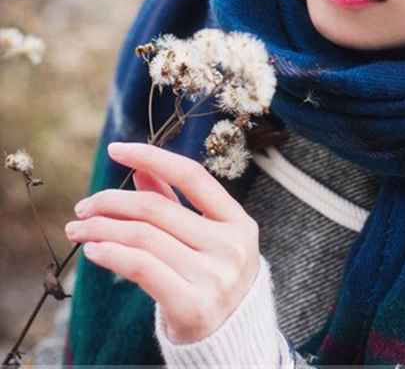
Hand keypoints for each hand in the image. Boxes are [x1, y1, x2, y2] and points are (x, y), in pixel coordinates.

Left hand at [64, 140, 260, 343]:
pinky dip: (111, 253)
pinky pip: (141, 268)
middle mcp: (230, 246)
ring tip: (79, 229)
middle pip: (157, 208)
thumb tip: (140, 171)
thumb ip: (175, 204)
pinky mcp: (192, 306)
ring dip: (102, 229)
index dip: (152, 157)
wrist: (233, 342)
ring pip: (143, 237)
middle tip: (84, 206)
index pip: (192, 176)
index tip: (116, 149)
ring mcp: (214, 276)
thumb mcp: (206, 239)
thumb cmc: (213, 281)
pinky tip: (93, 250)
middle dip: (112, 202)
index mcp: (238, 221)